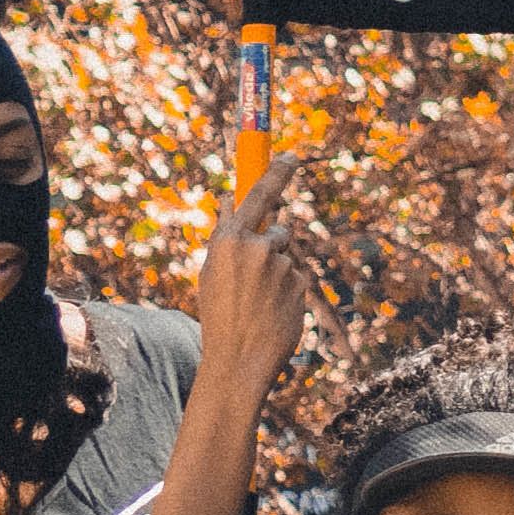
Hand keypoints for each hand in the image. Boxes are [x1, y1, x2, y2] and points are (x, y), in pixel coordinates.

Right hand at [196, 149, 329, 376]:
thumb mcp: (213, 271)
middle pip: (278, 231)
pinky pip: (297, 279)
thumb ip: (226, 236)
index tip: (293, 155)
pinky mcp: (301, 284)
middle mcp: (258, 247)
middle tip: (256, 280)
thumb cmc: (219, 314)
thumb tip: (229, 199)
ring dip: (279, 274)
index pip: (257, 195)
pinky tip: (273, 312)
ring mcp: (282, 266)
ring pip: (288, 259)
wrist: (237, 358)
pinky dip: (289, 292)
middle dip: (272, 248)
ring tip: (259, 303)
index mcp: (229, 240)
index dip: (276, 173)